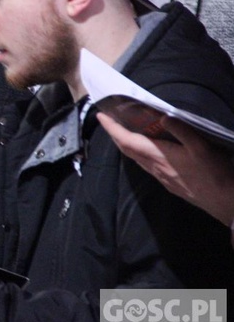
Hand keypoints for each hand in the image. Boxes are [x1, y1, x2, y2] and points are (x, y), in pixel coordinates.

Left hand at [98, 113, 233, 225]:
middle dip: (115, 134)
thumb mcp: (202, 148)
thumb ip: (183, 131)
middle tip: (108, 120)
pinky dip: (139, 153)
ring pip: (136, 159)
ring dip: (126, 144)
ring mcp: (161, 178)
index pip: (127, 141)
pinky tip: (146, 150)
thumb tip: (164, 117)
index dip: (112, 129)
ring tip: (123, 131)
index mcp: (159, 157)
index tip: (100, 117)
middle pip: (127, 150)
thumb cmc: (215, 174)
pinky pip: (146, 166)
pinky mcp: (169, 184)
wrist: (226, 204)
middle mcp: (155, 168)